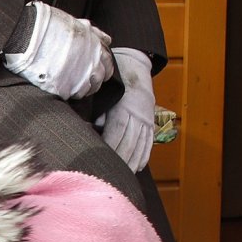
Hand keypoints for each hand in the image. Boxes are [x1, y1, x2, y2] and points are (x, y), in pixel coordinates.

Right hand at [3, 2, 115, 98]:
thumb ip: (95, 33)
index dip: (103, 66)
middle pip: (100, 78)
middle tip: (83, 78)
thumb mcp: (77, 23)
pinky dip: (68, 93)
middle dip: (94, 79)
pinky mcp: (64, 88)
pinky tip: (61, 87)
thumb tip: (107, 40)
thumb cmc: (50, 25)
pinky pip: (71, 96)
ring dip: (81, 88)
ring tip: (70, 83)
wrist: (29, 34)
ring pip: (88, 89)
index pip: (108, 63)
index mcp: (95, 46)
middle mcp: (91, 63)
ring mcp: (79, 77)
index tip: (96, 68)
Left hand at [96, 47, 155, 171]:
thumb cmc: (115, 79)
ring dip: (133, 162)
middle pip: (130, 141)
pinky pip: (149, 141)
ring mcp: (147, 118)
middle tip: (113, 177)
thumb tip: (89, 131)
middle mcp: (138, 113)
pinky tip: (139, 166)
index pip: (117, 131)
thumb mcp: (105, 92)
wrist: (136, 64)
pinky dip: (145, 155)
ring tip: (125, 177)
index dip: (110, 147)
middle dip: (121, 160)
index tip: (102, 160)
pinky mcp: (152, 121)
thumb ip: (98, 112)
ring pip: (141, 144)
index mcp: (124, 105)